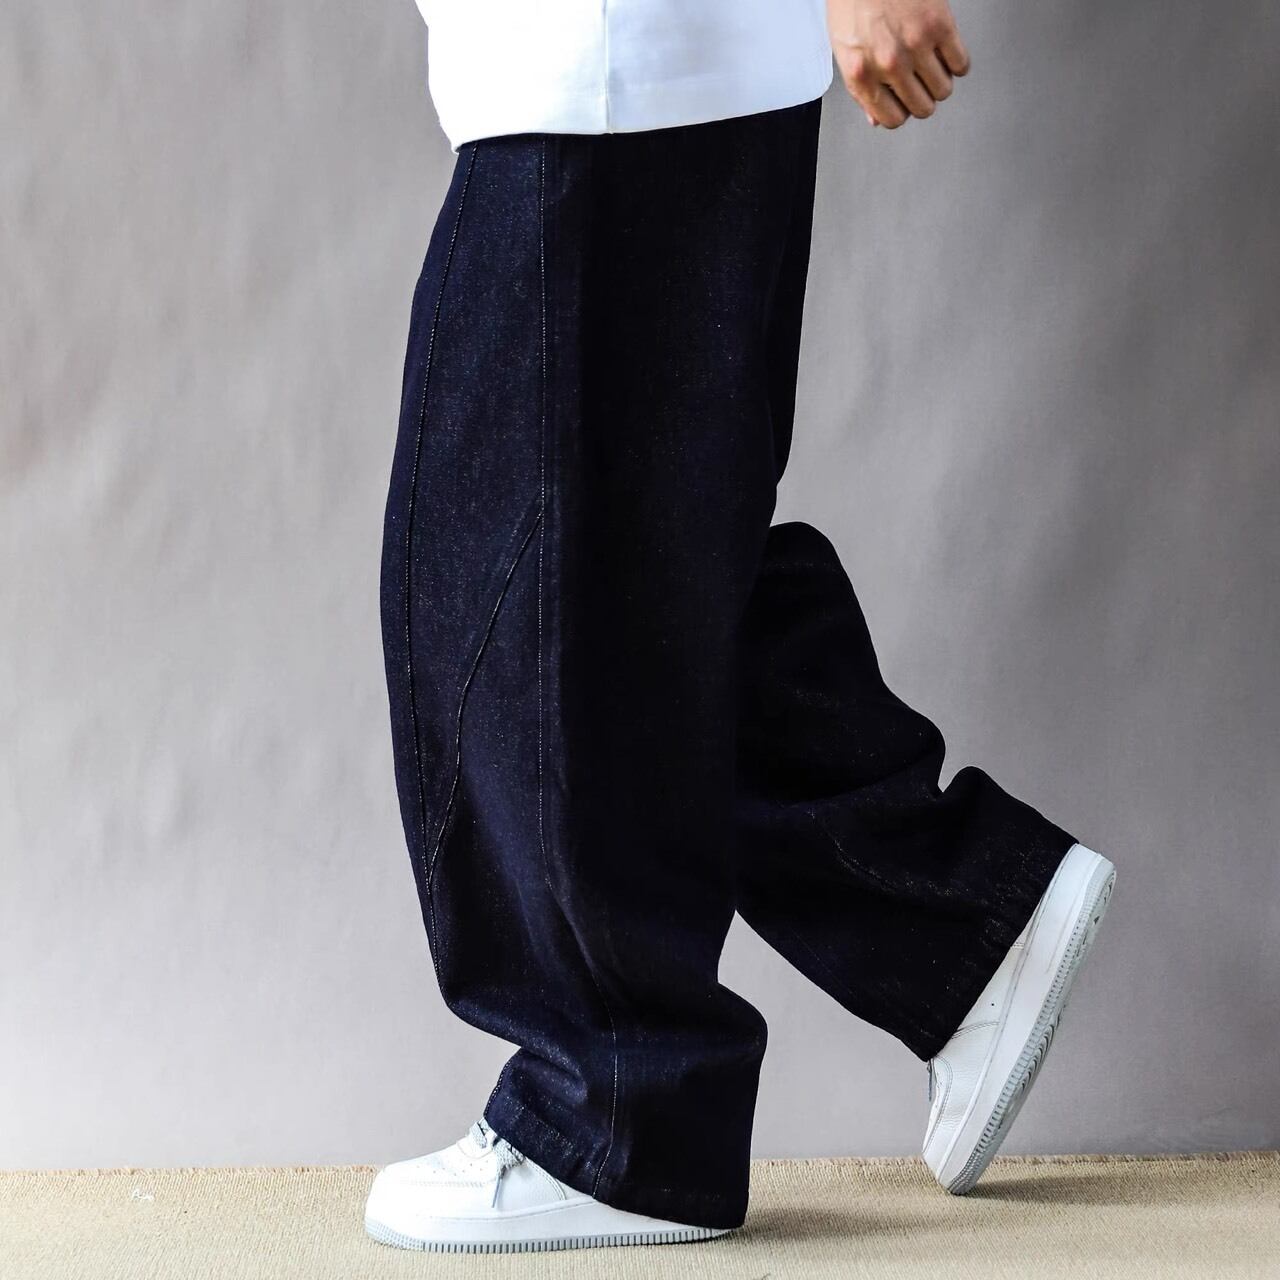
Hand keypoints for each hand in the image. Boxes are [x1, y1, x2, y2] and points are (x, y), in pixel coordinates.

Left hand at [827, 0, 970, 129]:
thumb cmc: (852, 0)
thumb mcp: (844, 49)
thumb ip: (861, 87)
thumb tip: (875, 116)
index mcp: (861, 74)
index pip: (892, 120)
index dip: (901, 112)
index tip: (904, 104)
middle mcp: (889, 64)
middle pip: (922, 108)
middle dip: (923, 98)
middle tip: (919, 83)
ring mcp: (916, 45)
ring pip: (944, 90)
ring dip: (940, 81)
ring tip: (931, 65)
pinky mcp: (940, 24)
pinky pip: (961, 63)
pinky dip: (957, 62)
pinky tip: (945, 52)